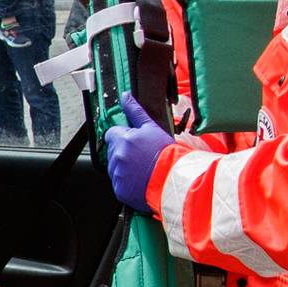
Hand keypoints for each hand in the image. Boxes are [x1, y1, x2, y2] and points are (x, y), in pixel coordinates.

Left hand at [104, 90, 173, 215]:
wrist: (175, 178)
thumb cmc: (167, 154)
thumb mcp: (152, 128)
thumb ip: (135, 111)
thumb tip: (125, 97)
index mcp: (122, 140)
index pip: (111, 134)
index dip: (123, 136)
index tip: (135, 141)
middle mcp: (116, 157)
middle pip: (113, 151)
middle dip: (124, 151)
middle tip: (142, 155)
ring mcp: (117, 174)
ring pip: (115, 167)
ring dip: (125, 167)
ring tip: (144, 168)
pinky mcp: (120, 190)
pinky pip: (119, 183)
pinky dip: (127, 182)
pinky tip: (141, 179)